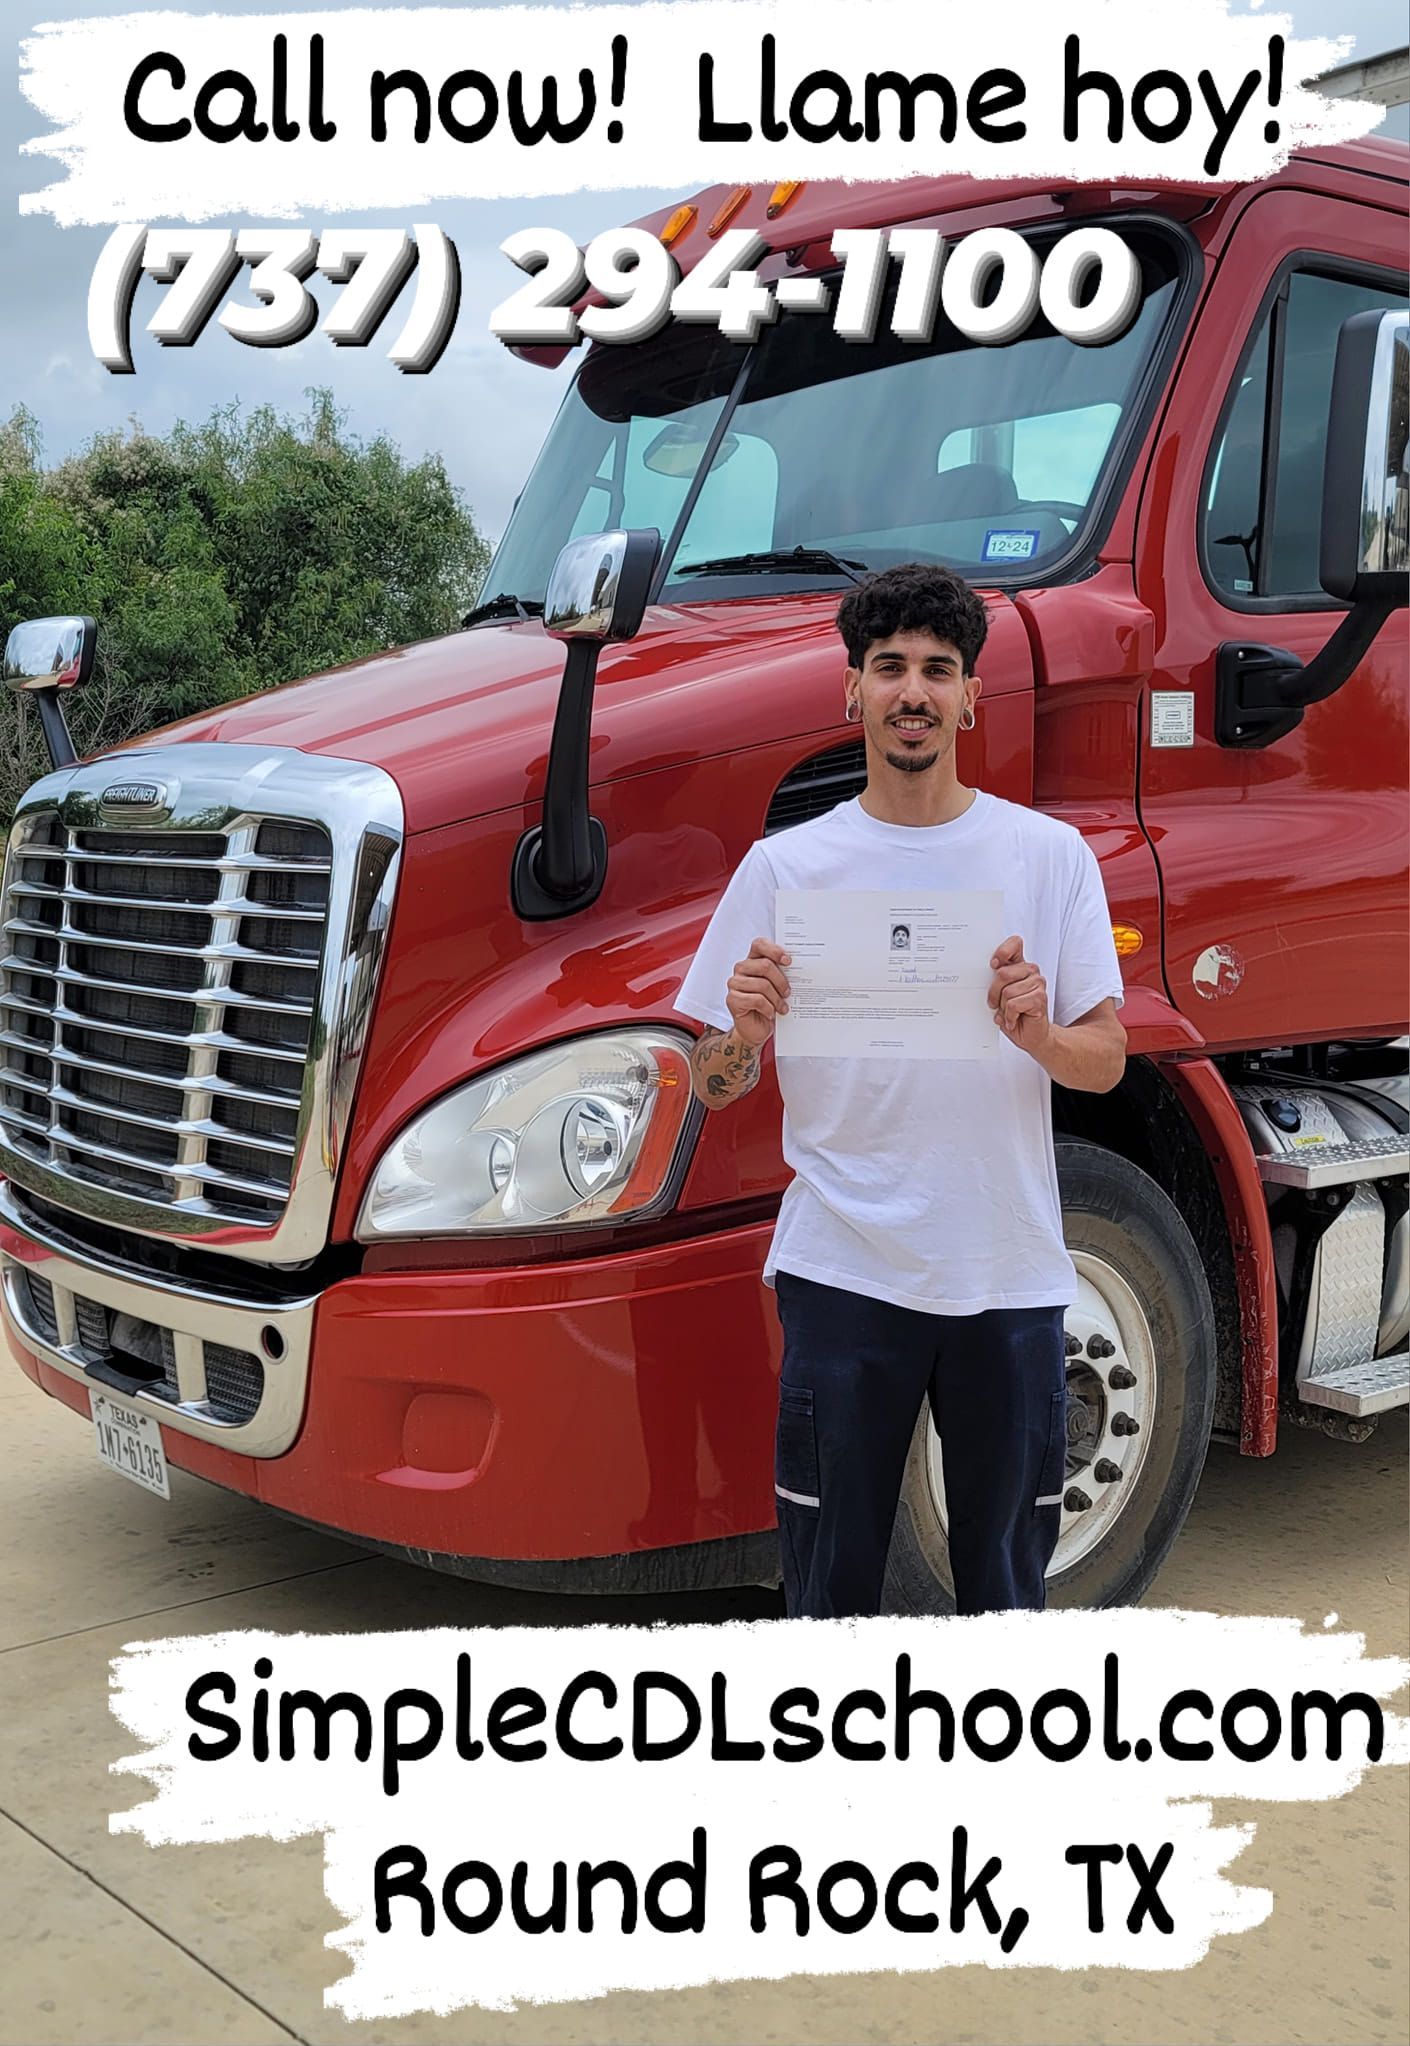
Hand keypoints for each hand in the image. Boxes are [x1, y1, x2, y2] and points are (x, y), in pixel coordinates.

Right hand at [726, 937, 790, 1046]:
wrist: (756, 1029)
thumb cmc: (769, 1005)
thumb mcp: (778, 987)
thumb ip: (782, 974)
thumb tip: (800, 967)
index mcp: (752, 961)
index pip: (759, 944)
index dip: (774, 950)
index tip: (788, 961)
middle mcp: (741, 969)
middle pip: (765, 965)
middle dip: (781, 981)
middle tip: (788, 992)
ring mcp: (734, 983)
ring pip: (762, 984)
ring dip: (776, 999)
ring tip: (782, 1007)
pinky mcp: (732, 999)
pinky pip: (756, 999)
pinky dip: (768, 1008)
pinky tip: (770, 1013)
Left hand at [988, 935, 1051, 1055]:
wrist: (1030, 1036)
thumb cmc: (1014, 1014)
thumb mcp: (998, 994)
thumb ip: (995, 980)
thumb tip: (987, 971)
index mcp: (1019, 966)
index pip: (1015, 943)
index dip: (1002, 951)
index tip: (993, 965)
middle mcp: (1030, 971)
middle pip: (1002, 973)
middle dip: (994, 993)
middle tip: (996, 1004)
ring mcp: (1038, 983)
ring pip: (1007, 992)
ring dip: (1002, 1008)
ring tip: (1008, 1013)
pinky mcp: (1040, 997)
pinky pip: (1014, 1004)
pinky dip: (1009, 1016)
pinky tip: (1013, 1019)